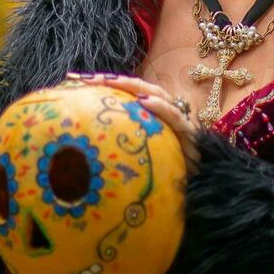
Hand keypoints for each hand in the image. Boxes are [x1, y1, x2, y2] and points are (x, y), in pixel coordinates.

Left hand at [65, 71, 201, 175]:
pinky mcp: (192, 137)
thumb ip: (120, 147)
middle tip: (84, 78)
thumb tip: (79, 150)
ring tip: (108, 81)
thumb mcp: (138, 164)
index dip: (104, 85)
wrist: (201, 195)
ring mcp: (180, 124)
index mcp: (153, 120)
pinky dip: (161, 107)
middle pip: (140, 89)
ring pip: (158, 95)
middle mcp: (166, 117)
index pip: (128, 95)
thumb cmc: (167, 182)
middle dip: (112, 80)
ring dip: (133, 86)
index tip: (72, 80)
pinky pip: (176, 118)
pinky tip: (143, 102)